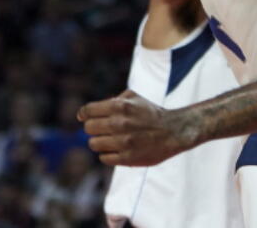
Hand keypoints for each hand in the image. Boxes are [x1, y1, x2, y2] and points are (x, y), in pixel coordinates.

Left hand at [77, 90, 196, 166]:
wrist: (173, 131)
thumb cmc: (151, 113)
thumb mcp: (133, 98)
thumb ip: (112, 100)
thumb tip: (89, 111)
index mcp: (119, 106)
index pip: (88, 111)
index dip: (83, 114)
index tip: (83, 118)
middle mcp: (119, 123)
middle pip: (89, 128)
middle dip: (92, 128)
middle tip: (101, 129)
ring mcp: (123, 142)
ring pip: (94, 144)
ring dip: (99, 142)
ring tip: (108, 141)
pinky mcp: (128, 158)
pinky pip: (104, 158)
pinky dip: (107, 154)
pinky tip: (114, 150)